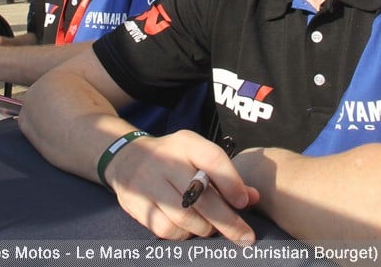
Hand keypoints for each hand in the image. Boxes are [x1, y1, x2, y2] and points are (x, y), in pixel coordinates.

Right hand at [105, 130, 258, 243]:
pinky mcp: (135, 203)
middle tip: (245, 237)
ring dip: (204, 228)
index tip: (244, 202)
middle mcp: (165, 160)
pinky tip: (187, 228)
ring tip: (211, 228)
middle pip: (200, 195)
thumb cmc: (173, 159)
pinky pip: (166, 228)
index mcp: (185, 143)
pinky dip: (182, 234)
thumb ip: (225, 175)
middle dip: (227, 221)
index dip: (231, 182)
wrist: (127, 157)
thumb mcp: (197, 156)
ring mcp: (147, 182)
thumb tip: (254, 198)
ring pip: (184, 217)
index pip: (212, 158)